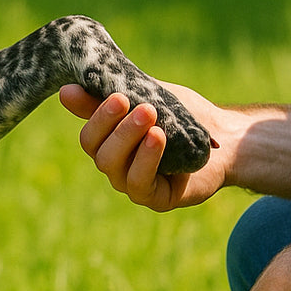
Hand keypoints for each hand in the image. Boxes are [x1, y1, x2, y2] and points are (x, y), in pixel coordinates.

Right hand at [59, 81, 230, 210]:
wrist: (225, 135)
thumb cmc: (184, 114)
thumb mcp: (146, 96)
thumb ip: (110, 94)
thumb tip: (65, 91)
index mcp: (110, 141)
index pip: (89, 135)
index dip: (96, 116)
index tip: (116, 95)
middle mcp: (117, 165)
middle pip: (98, 152)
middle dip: (112, 125)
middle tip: (134, 102)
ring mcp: (133, 183)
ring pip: (113, 167)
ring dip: (128, 138)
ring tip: (149, 115)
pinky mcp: (155, 198)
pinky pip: (138, 183)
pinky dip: (145, 158)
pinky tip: (158, 138)